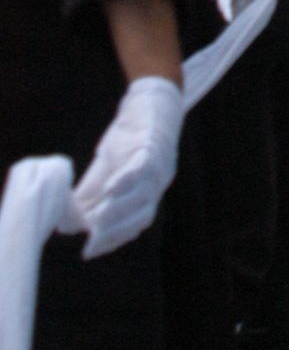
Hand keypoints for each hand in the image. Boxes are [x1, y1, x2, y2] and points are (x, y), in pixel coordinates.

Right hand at [64, 76, 184, 258]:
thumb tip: (69, 217)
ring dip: (118, 211)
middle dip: (115, 231)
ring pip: (142, 195)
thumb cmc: (130, 136)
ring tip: (96, 223)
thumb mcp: (110, 166)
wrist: (152, 99)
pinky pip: (142, 166)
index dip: (114, 239)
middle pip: (141, 214)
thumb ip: (93, 191)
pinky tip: (110, 189)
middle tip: (91, 243)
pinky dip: (126, 180)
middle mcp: (158, 182)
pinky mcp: (152, 145)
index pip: (135, 223)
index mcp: (150, 190)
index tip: (90, 251)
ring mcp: (158, 164)